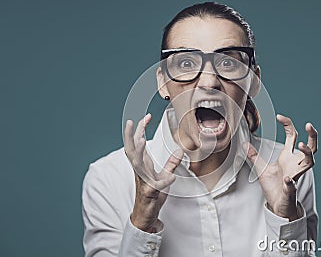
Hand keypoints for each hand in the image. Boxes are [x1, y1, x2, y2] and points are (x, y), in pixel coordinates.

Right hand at [124, 113, 182, 232]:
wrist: (146, 215)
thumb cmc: (152, 195)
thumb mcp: (164, 176)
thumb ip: (171, 163)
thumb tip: (179, 151)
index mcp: (142, 165)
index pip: (138, 143)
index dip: (141, 129)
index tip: (147, 116)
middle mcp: (140, 171)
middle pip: (131, 150)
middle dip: (129, 136)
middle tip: (131, 122)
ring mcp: (143, 181)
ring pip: (137, 165)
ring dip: (139, 152)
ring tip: (142, 140)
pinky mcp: (149, 193)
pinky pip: (155, 186)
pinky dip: (163, 181)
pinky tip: (172, 177)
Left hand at [243, 114, 317, 220]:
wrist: (278, 205)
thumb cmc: (274, 186)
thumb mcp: (261, 168)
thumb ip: (254, 155)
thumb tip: (244, 144)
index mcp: (287, 157)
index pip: (292, 136)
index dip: (288, 125)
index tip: (280, 116)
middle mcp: (295, 164)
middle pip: (311, 147)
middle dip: (312, 135)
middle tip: (309, 125)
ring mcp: (295, 175)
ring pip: (309, 162)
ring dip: (307, 153)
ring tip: (300, 144)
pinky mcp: (290, 190)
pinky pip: (292, 184)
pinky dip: (290, 182)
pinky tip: (287, 179)